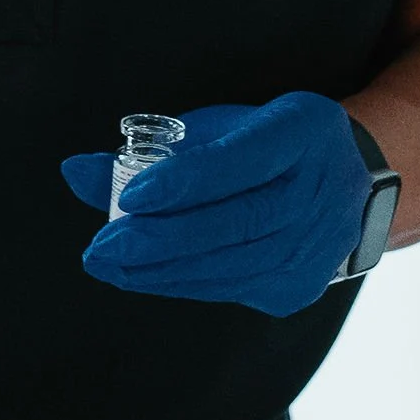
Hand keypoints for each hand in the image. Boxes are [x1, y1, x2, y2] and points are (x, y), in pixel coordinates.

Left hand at [62, 94, 373, 315]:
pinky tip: (141, 276)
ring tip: (108, 264)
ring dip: (160, 271)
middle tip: (100, 248)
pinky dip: (180, 283)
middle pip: (236, 223)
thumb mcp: (215, 130)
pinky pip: (230, 289)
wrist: (346, 184)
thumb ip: (148, 151)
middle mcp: (320, 190)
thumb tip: (73, 170)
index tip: (129, 196)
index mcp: (301, 131)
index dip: (184, 182)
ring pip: (231, 265)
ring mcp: (317, 245)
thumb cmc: (263, 147)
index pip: (241, 161)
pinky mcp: (299, 286)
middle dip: (159, 240)